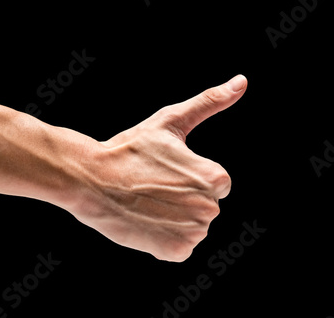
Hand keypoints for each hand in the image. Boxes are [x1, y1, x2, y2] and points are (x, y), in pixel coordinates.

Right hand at [70, 75, 247, 261]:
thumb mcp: (171, 120)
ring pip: (194, 227)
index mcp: (214, 178)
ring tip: (149, 204)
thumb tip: (242, 81)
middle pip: (206, 207)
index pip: (217, 184)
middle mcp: (210, 209)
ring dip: (176, 219)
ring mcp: (192, 234)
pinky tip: (148, 221)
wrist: (91, 180)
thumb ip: (210, 102)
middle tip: (154, 187)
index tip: (166, 172)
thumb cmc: (130, 148)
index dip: (190, 177)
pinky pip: (181, 247)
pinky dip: (167, 239)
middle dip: (185, 199)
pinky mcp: (175, 252)